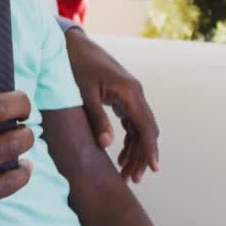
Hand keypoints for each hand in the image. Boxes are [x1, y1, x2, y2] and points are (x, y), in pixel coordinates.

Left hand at [64, 29, 159, 182]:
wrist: (72, 45)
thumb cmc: (76, 66)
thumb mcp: (83, 94)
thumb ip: (96, 118)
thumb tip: (106, 145)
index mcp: (129, 92)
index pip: (145, 126)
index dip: (149, 149)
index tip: (153, 168)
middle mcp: (135, 93)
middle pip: (146, 130)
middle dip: (142, 156)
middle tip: (134, 179)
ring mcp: (130, 95)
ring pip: (140, 129)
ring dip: (135, 151)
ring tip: (126, 174)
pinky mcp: (122, 97)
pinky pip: (131, 123)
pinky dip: (128, 141)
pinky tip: (120, 157)